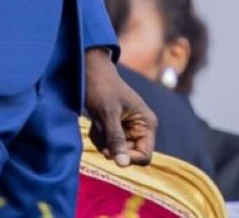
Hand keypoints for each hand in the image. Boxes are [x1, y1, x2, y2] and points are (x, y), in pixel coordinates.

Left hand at [84, 49, 155, 166]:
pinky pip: (108, 144)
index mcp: (147, 123)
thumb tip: (122, 164)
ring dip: (103, 142)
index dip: (129, 159)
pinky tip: (96, 124)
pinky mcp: (117, 128)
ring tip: (97, 125)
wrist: (91, 73)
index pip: (144, 155)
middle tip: (100, 133)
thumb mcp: (108, 115)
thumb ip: (116, 140)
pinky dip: (99, 138)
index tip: (109, 153)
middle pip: (128, 154)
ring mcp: (129, 128)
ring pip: (116, 151)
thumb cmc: (102, 89)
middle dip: (112, 148)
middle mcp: (141, 128)